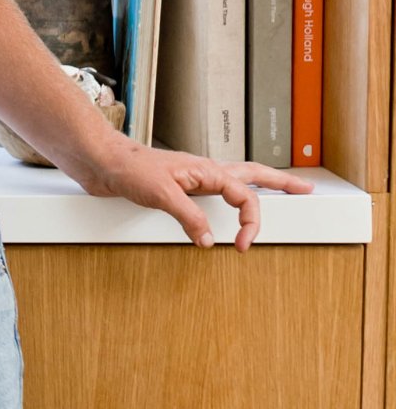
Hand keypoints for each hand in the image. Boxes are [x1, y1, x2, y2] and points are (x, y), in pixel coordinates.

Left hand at [76, 133, 313, 249]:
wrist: (102, 162)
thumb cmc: (129, 169)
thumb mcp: (162, 195)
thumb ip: (189, 217)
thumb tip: (210, 240)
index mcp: (207, 170)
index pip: (244, 196)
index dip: (250, 222)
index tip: (242, 246)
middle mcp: (205, 172)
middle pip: (253, 175)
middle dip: (282, 183)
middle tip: (306, 190)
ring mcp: (194, 179)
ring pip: (236, 181)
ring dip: (260, 185)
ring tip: (280, 190)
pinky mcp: (180, 188)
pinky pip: (214, 194)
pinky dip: (229, 199)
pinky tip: (229, 205)